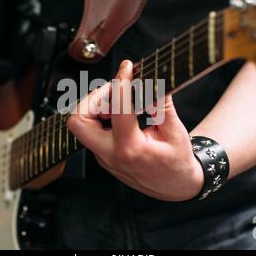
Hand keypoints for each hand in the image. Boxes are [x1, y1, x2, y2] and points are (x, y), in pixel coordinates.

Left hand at [67, 60, 203, 200]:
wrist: (174, 187)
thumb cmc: (176, 162)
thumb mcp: (175, 132)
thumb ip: (161, 104)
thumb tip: (152, 79)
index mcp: (130, 150)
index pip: (117, 109)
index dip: (121, 83)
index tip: (127, 69)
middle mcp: (111, 155)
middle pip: (78, 121)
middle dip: (92, 99)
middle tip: (114, 89)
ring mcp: (103, 157)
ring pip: (81, 126)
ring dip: (95, 106)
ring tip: (119, 99)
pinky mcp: (102, 154)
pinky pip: (91, 130)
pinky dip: (101, 114)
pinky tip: (120, 110)